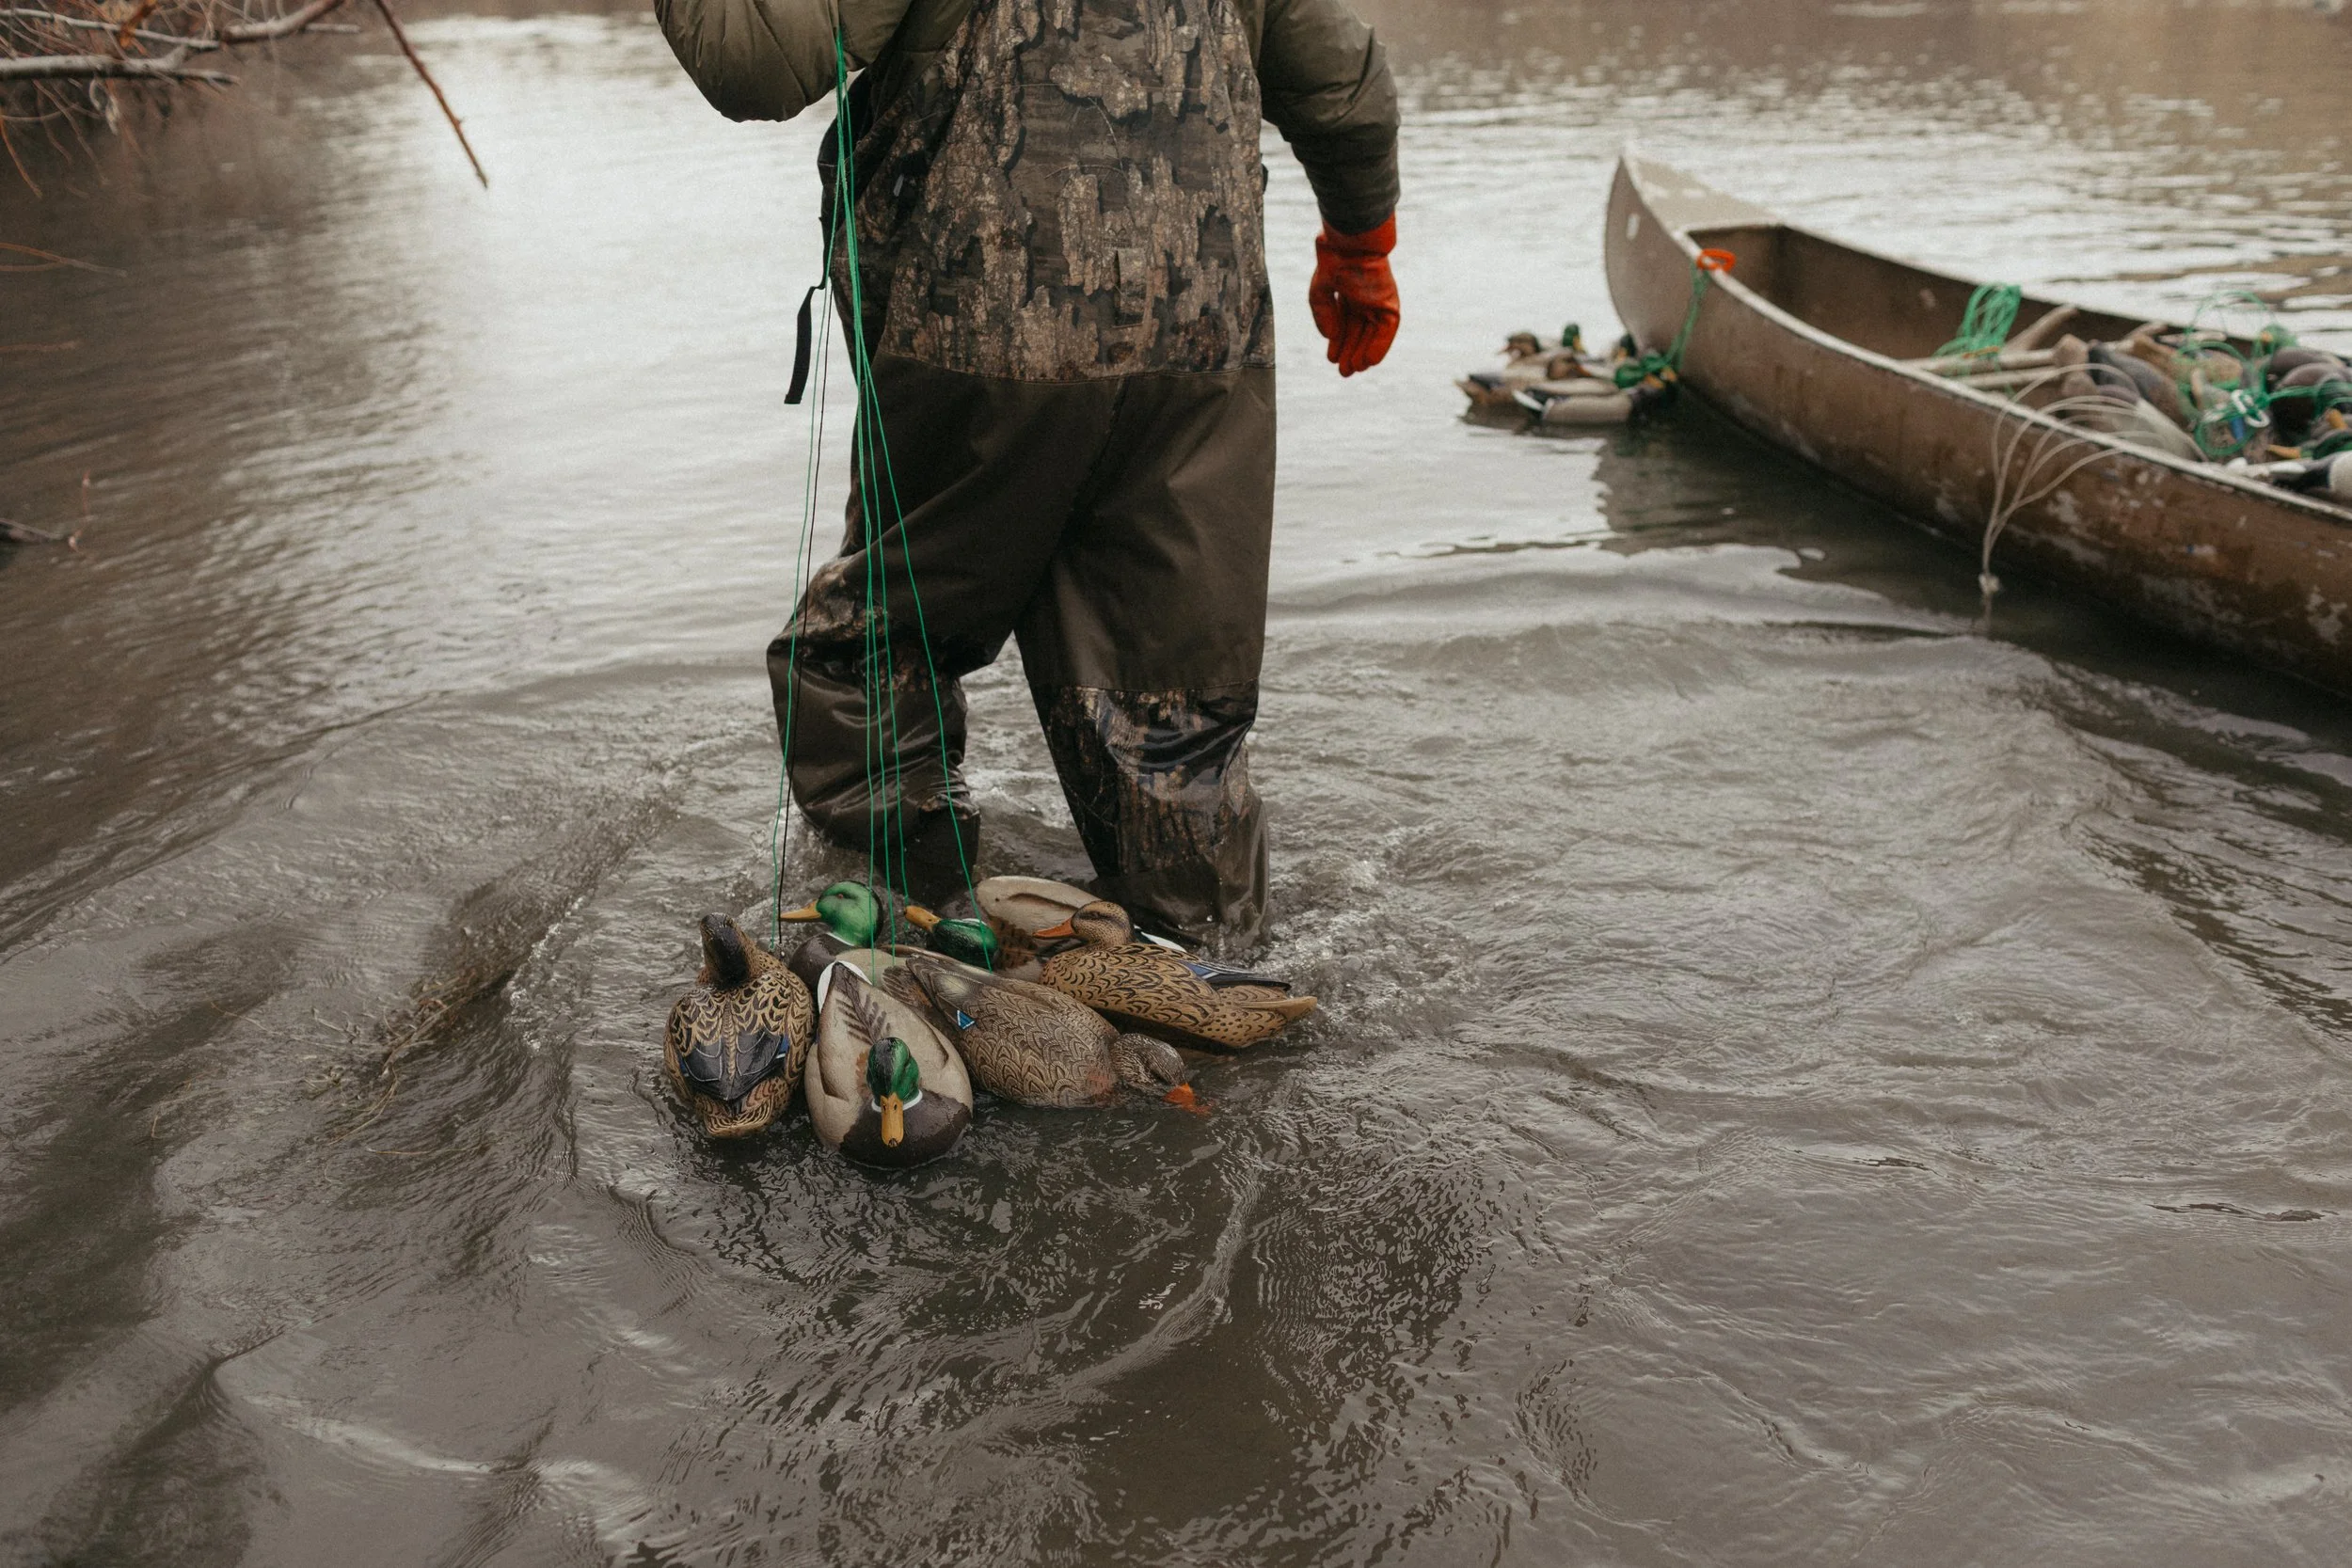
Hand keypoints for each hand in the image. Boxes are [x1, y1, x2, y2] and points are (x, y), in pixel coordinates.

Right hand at [1308, 215, 1399, 376]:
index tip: (1331, 359)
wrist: (1351, 243)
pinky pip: (1386, 331)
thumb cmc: (1334, 260)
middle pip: (1359, 332)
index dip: (1339, 343)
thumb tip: (1330, 337)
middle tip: (1344, 373)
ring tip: (1354, 370)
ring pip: (1372, 334)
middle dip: (1351, 352)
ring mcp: (1378, 302)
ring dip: (1363, 353)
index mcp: (1349, 294)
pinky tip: (1368, 362)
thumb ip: (1323, 315)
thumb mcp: (1320, 292)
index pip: (1345, 324)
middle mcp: (1365, 300)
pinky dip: (1379, 347)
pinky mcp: (1389, 304)